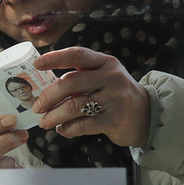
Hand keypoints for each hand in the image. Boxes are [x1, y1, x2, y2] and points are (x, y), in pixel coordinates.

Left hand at [31, 47, 150, 147]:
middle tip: (37, 107)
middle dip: (48, 96)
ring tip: (45, 122)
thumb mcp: (104, 77)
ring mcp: (115, 98)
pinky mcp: (115, 120)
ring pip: (75, 105)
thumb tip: (43, 88)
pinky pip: (83, 124)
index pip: (77, 55)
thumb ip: (80, 77)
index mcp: (105, 62)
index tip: (36, 65)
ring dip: (54, 116)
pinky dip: (68, 128)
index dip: (55, 58)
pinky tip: (62, 129)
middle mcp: (111, 77)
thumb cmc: (115, 94)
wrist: (147, 115)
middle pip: (71, 83)